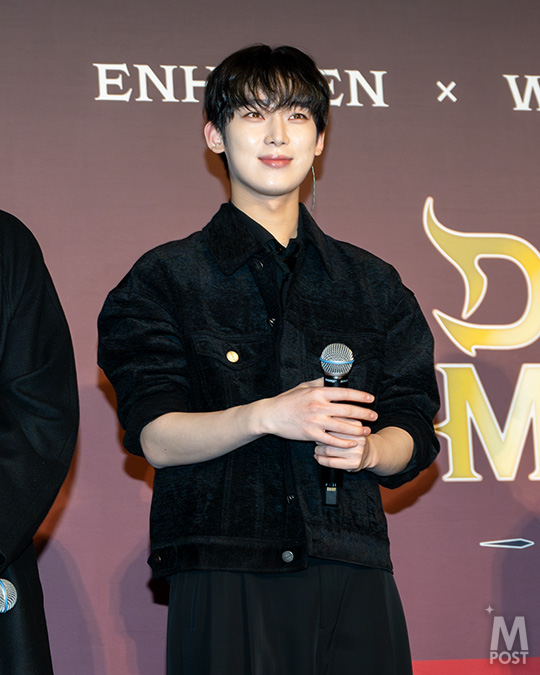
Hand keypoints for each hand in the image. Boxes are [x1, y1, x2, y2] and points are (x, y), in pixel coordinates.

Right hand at [253, 378, 376, 448]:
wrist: (270, 415)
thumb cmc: (287, 400)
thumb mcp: (303, 387)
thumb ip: (319, 383)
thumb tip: (332, 379)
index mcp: (318, 393)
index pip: (345, 393)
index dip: (360, 396)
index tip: (370, 399)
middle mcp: (318, 406)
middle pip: (348, 410)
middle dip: (364, 414)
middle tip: (374, 416)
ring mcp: (315, 421)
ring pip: (343, 426)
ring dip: (358, 429)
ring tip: (366, 430)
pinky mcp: (311, 434)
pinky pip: (332, 440)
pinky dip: (344, 442)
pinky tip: (352, 442)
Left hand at [314, 425, 372, 472]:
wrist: (369, 453)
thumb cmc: (354, 438)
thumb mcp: (350, 425)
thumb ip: (337, 420)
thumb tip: (319, 423)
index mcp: (357, 425)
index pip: (334, 423)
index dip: (323, 426)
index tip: (319, 428)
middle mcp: (358, 438)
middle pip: (330, 436)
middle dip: (319, 439)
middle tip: (317, 439)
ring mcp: (357, 452)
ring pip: (328, 450)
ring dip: (318, 450)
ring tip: (317, 449)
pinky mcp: (353, 463)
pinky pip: (331, 462)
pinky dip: (321, 460)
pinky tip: (319, 457)